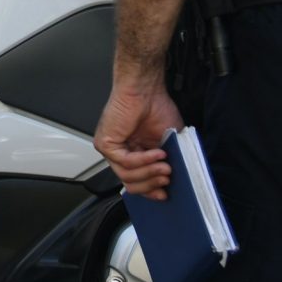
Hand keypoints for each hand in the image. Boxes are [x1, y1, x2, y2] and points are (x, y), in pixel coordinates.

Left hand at [94, 72, 183, 198]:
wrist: (146, 88)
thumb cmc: (157, 107)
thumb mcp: (170, 141)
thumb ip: (171, 160)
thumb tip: (175, 180)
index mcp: (135, 154)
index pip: (137, 181)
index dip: (151, 191)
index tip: (165, 194)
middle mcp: (122, 153)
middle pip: (131, 183)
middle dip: (151, 185)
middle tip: (167, 179)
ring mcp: (112, 149)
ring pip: (127, 176)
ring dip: (149, 173)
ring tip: (165, 167)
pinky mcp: (105, 144)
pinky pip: (124, 162)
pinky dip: (143, 160)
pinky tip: (157, 153)